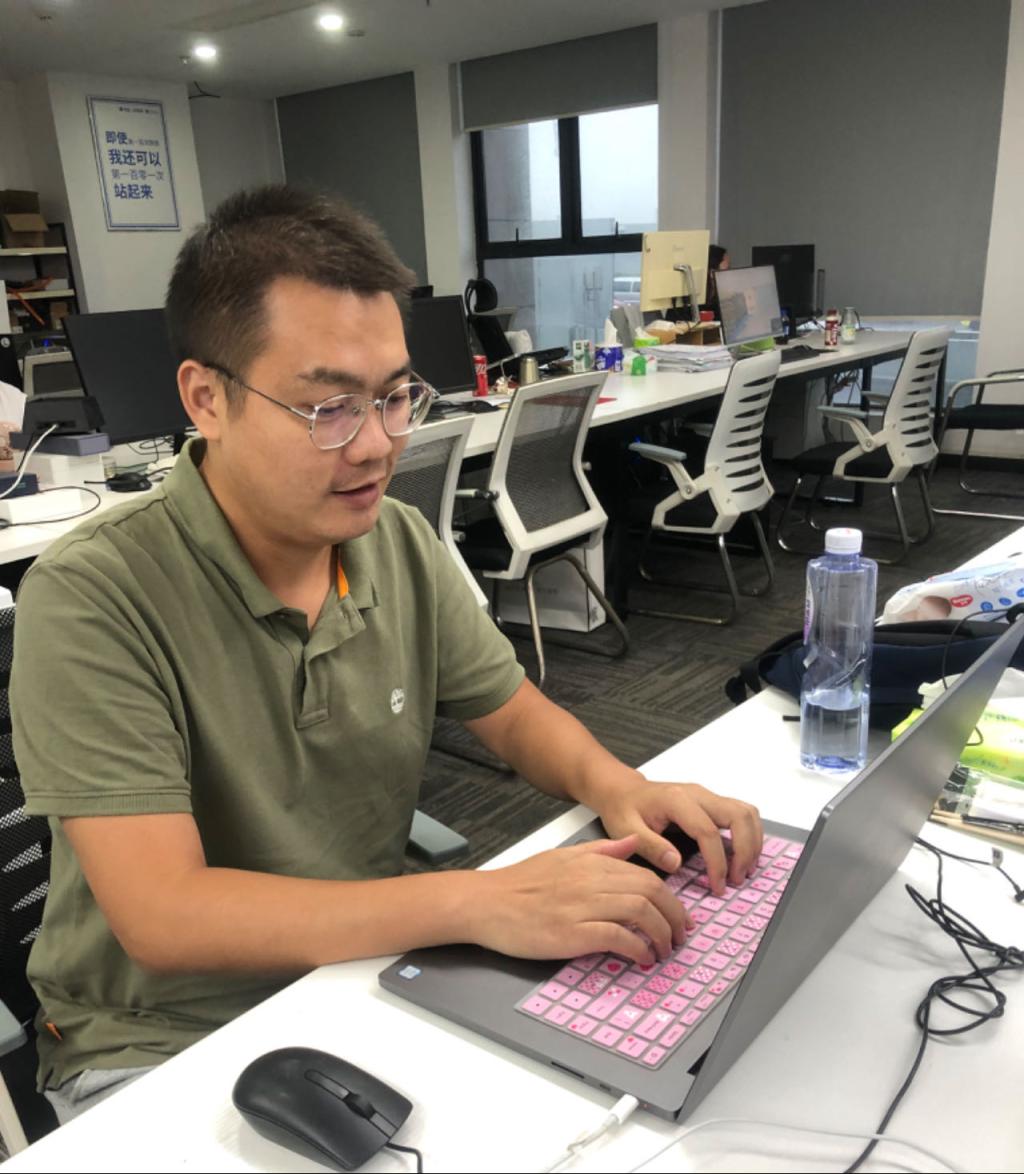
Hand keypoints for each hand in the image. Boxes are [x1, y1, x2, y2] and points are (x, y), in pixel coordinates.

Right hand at [471, 836, 692, 965]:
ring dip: (661, 935)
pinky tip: (642, 959)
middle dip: (674, 916)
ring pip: (640, 913)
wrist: (486, 903)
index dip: (671, 898)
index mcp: (591, 863)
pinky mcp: (572, 933)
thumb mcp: (563, 856)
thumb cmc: (520, 883)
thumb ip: (601, 850)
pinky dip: (637, 949)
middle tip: (681, 936)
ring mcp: (582, 906)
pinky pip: (617, 937)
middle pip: (651, 892)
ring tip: (665, 951)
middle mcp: (591, 881)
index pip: (646, 876)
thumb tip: (632, 843)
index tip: (678, 917)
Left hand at [597, 781, 762, 895]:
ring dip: (752, 842)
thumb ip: (651, 847)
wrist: (623, 790)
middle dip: (745, 851)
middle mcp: (698, 794)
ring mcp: (707, 796)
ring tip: (743, 870)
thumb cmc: (623, 809)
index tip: (718, 886)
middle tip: (736, 879)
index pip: (708, 832)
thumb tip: (677, 863)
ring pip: (746, 812)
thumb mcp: (626, 830)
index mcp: (676, 800)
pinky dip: (749, 835)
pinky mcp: (712, 802)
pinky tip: (741, 857)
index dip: (717, 862)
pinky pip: (741, 814)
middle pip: (739, 816)